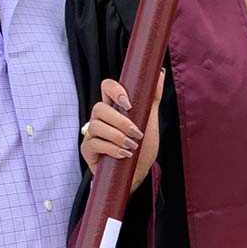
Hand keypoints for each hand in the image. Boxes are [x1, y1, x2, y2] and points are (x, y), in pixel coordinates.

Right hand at [80, 71, 163, 190]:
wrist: (138, 175)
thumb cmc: (142, 148)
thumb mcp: (150, 121)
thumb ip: (152, 97)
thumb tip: (159, 72)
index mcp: (114, 107)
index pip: (107, 87)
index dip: (115, 90)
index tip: (128, 104)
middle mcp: (100, 117)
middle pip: (99, 108)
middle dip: (120, 121)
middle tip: (137, 133)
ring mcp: (92, 133)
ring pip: (96, 126)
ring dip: (117, 136)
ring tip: (132, 147)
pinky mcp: (88, 149)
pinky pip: (93, 143)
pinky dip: (111, 148)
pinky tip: (124, 155)